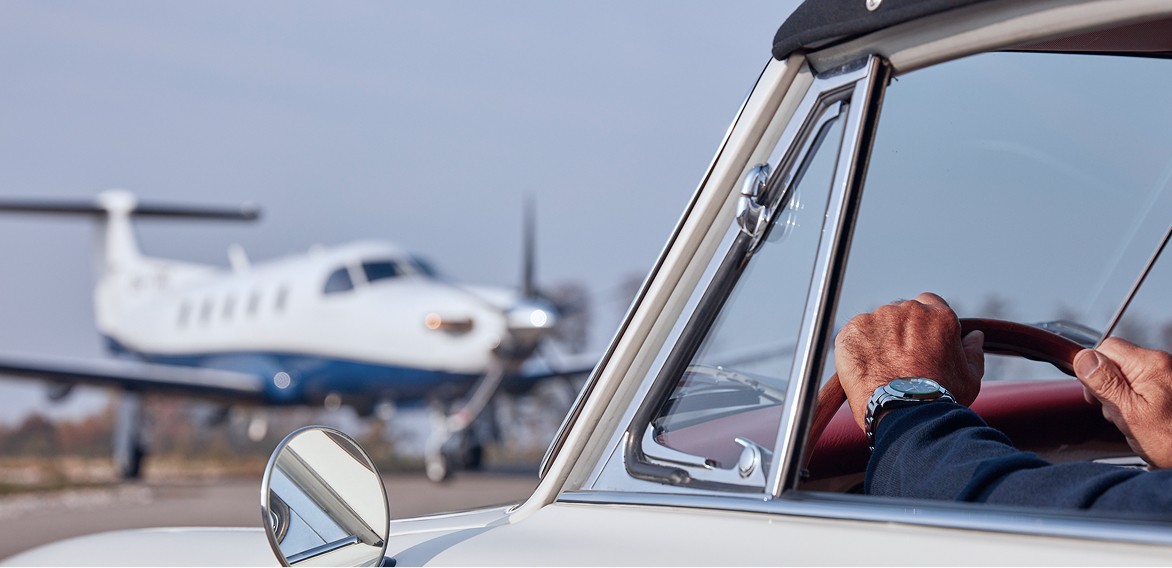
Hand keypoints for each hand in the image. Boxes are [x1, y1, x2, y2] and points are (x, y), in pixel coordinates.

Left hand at [834, 292, 983, 430]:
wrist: (906, 413)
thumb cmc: (941, 398)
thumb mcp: (969, 377)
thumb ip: (973, 351)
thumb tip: (975, 336)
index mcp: (939, 315)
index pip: (929, 303)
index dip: (924, 322)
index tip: (920, 340)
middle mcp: (908, 310)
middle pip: (901, 312)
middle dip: (900, 331)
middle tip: (899, 360)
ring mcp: (878, 318)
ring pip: (877, 323)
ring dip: (878, 339)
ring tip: (881, 369)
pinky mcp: (853, 330)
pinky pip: (854, 334)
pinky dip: (858, 348)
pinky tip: (865, 369)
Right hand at [1075, 338, 1171, 468]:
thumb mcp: (1130, 414)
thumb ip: (1105, 383)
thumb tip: (1083, 358)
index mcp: (1151, 365)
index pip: (1106, 348)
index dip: (1093, 371)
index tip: (1096, 396)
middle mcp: (1163, 364)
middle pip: (1116, 362)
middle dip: (1108, 388)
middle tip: (1118, 414)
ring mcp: (1168, 376)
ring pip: (1128, 377)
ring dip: (1123, 399)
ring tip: (1135, 422)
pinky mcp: (1170, 389)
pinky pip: (1143, 389)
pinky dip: (1137, 405)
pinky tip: (1145, 422)